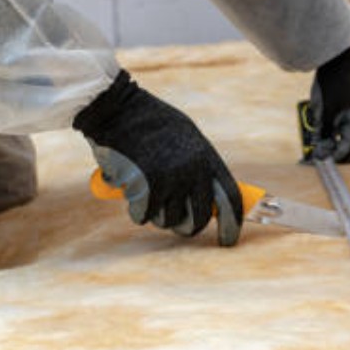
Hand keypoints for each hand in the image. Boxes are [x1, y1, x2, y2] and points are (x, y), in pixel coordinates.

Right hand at [73, 71, 242, 245]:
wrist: (117, 108)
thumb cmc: (150, 122)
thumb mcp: (186, 137)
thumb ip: (199, 165)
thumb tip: (212, 200)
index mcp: (207, 157)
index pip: (231, 198)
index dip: (233, 223)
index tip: (228, 240)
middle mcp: (193, 170)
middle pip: (200, 218)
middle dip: (188, 228)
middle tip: (179, 227)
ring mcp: (170, 179)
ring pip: (168, 220)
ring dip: (156, 214)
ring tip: (146, 191)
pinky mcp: (146, 187)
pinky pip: (143, 216)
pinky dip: (135, 209)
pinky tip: (130, 188)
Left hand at [309, 47, 349, 162]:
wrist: (335, 60)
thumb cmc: (333, 84)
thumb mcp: (325, 110)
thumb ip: (323, 132)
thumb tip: (319, 153)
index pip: (348, 153)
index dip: (331, 162)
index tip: (315, 166)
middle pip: (344, 151)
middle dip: (327, 156)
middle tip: (308, 161)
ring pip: (337, 142)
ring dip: (323, 146)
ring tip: (307, 149)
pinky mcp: (341, 116)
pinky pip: (332, 132)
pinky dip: (322, 135)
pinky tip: (311, 135)